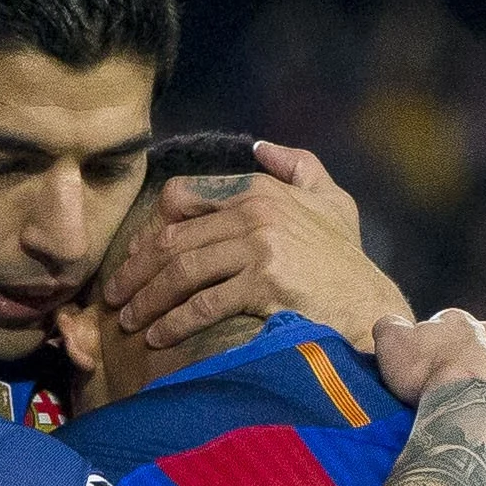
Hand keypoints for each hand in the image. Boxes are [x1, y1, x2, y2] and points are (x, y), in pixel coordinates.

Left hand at [102, 142, 412, 351]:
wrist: (371, 307)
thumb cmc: (346, 261)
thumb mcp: (332, 202)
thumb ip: (299, 168)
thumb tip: (262, 147)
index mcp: (259, 190)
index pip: (181, 199)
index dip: (148, 229)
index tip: (132, 257)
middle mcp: (256, 212)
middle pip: (173, 239)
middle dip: (136, 271)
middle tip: (115, 297)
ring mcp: (261, 246)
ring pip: (181, 271)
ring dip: (147, 299)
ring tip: (128, 321)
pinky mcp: (265, 282)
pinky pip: (204, 303)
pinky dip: (175, 322)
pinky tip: (158, 337)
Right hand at [372, 309, 485, 450]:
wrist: (475, 403)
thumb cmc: (429, 377)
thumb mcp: (390, 345)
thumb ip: (390, 328)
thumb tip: (392, 325)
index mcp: (458, 323)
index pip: (446, 328)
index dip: (435, 351)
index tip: (428, 373)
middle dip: (479, 361)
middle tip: (463, 391)